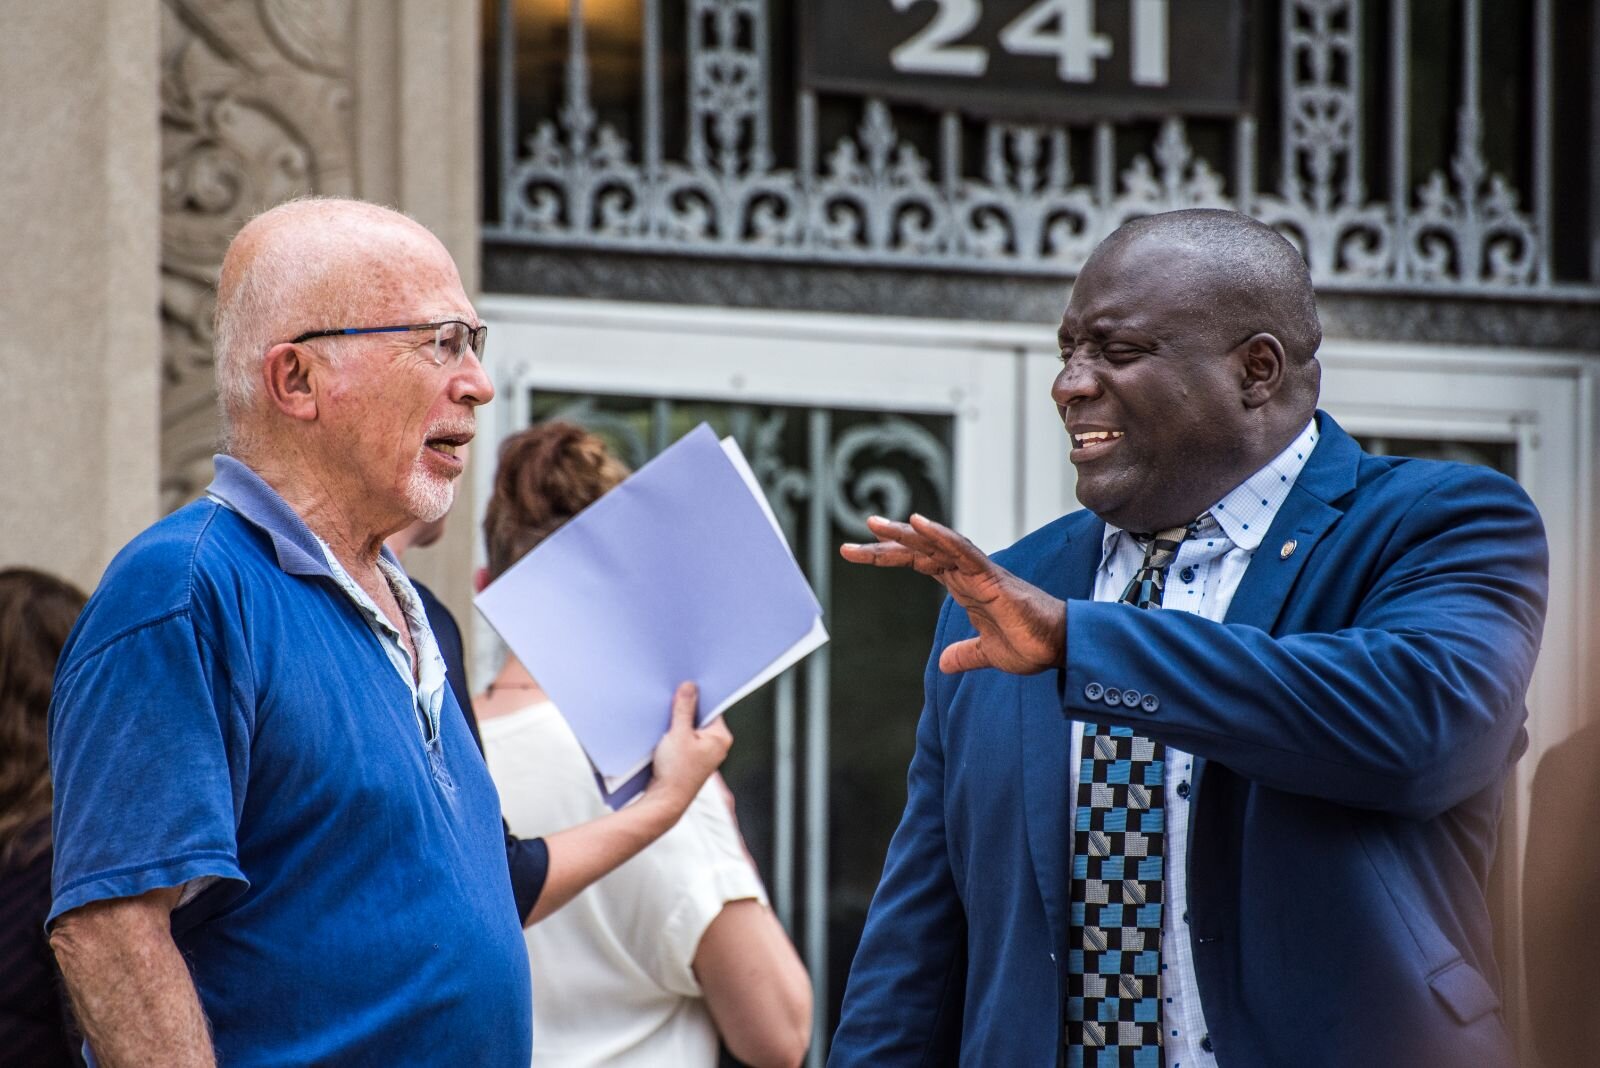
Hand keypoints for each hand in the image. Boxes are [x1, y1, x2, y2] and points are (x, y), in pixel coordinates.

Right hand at [644, 682, 732, 818]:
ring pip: (691, 729)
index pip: (712, 707)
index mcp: (721, 737)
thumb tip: (690, 686)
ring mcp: (705, 754)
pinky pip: (685, 740)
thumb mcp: (678, 733)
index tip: (685, 686)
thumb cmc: (675, 771)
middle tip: (671, 700)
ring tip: (665, 718)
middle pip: (701, 717)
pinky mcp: (692, 761)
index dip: (697, 696)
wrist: (665, 802)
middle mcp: (717, 745)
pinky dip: (675, 735)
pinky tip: (663, 733)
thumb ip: (684, 708)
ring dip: (678, 723)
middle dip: (686, 709)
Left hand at [840, 513, 1066, 674]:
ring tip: (873, 523)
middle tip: (849, 542)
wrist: (1062, 648)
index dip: (886, 556)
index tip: (852, 553)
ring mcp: (979, 572)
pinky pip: (963, 552)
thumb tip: (944, 663)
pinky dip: (941, 536)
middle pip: (919, 549)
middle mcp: (966, 573)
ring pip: (936, 544)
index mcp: (963, 585)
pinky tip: (918, 524)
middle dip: (884, 544)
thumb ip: (965, 654)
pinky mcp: (993, 577)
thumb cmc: (1032, 644)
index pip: (917, 562)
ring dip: (905, 533)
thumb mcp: (987, 654)